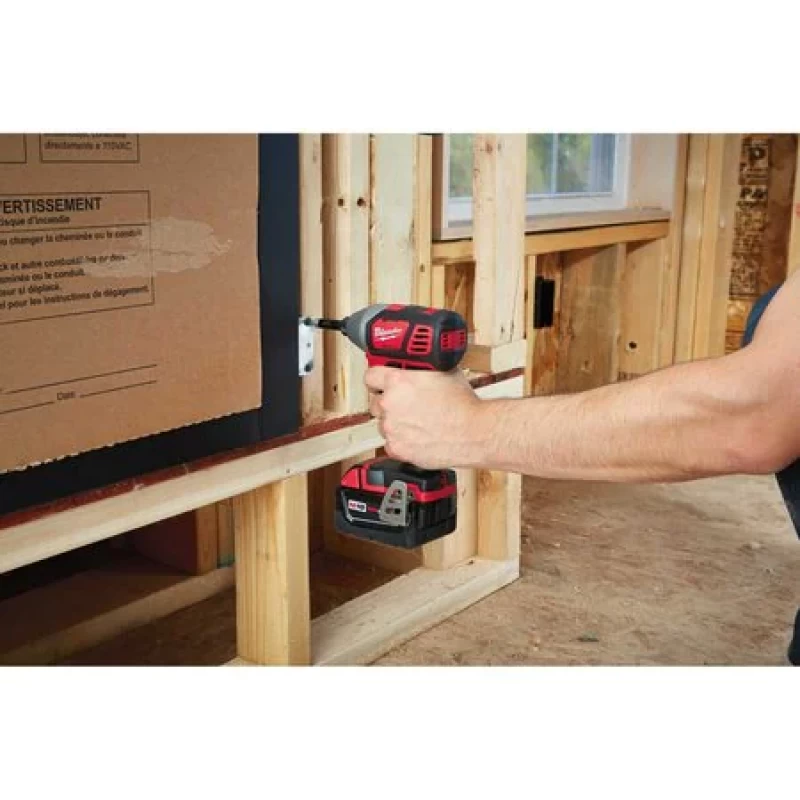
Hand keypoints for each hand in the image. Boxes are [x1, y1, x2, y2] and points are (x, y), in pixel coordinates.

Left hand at [364, 367, 486, 468]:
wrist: (474, 432)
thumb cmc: (463, 404)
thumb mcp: (443, 371)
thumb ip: (422, 368)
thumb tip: (418, 365)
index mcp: (398, 381)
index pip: (371, 376)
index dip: (377, 379)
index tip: (380, 383)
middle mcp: (390, 403)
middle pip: (374, 402)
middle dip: (387, 403)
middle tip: (405, 405)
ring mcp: (391, 427)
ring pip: (382, 424)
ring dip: (394, 423)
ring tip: (416, 423)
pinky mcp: (397, 448)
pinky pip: (390, 444)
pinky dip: (400, 442)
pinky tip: (416, 437)